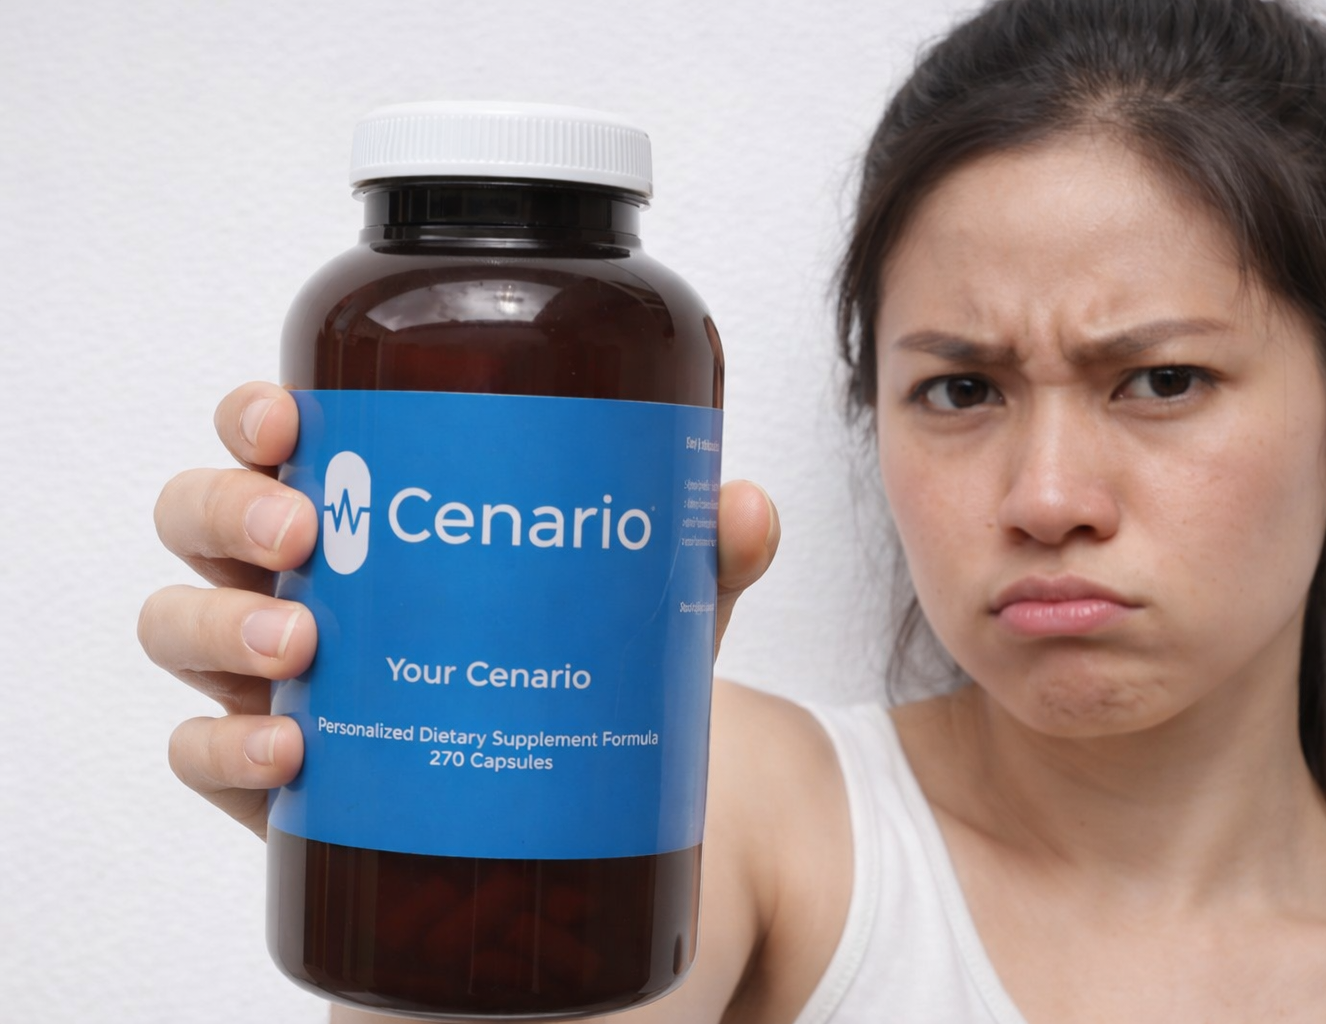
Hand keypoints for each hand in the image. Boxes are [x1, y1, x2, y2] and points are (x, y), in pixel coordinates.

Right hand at [140, 382, 778, 837]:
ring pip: (176, 620)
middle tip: (306, 524)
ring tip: (305, 640)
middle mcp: (298, 578)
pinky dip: (226, 743)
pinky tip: (293, 750)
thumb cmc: (566, 667)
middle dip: (230, 503)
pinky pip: (199, 749)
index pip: (276, 436)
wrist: (562, 808)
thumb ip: (692, 560)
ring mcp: (270, 674)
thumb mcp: (637, 611)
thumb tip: (744, 503)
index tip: (292, 413)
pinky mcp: (269, 769)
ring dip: (220, 618)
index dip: (255, 412)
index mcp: (368, 511)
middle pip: (201, 512)